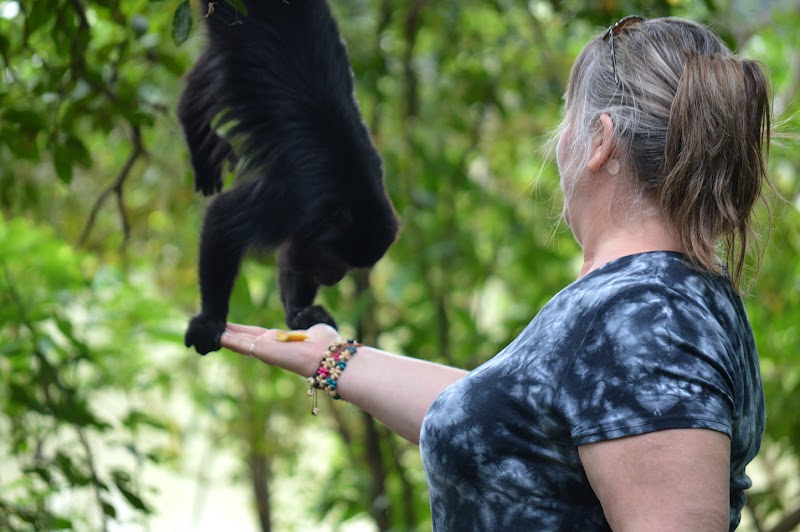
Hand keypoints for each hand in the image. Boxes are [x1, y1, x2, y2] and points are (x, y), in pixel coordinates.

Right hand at [220, 322, 339, 377]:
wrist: (327, 357)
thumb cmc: (326, 345)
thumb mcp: (315, 331)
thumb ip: (310, 329)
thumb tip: (315, 331)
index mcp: (281, 341)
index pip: (257, 335)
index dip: (243, 331)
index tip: (231, 327)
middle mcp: (270, 346)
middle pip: (244, 338)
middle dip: (230, 332)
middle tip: (214, 327)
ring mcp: (265, 349)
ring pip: (240, 342)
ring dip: (225, 336)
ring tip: (209, 330)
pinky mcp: (262, 350)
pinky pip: (240, 343)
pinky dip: (227, 339)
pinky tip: (215, 334)